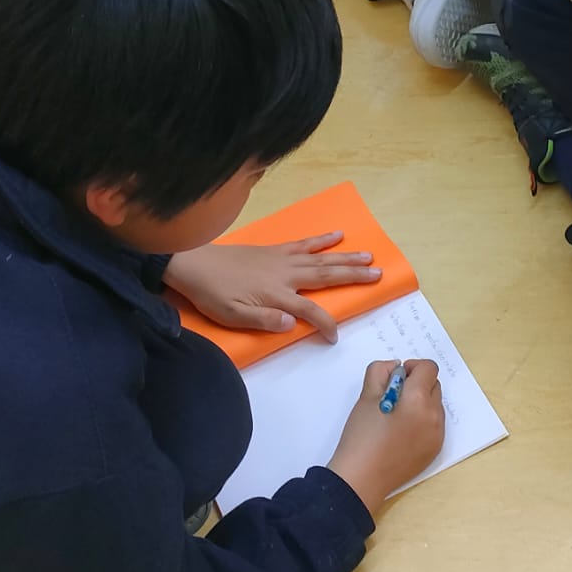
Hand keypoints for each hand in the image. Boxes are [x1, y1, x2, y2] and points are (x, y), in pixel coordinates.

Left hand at [163, 233, 379, 341]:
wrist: (193, 263)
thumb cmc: (213, 294)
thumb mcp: (232, 316)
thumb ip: (263, 320)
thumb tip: (291, 324)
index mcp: (276, 294)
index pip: (310, 312)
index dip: (325, 324)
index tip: (334, 337)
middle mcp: (285, 274)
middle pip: (326, 275)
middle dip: (353, 276)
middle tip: (378, 274)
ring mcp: (281, 259)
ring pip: (321, 258)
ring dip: (346, 257)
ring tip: (368, 256)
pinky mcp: (274, 250)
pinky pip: (304, 244)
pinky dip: (321, 240)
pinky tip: (337, 235)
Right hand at [326, 360, 445, 516]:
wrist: (362, 478)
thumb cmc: (361, 437)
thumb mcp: (366, 396)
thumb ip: (380, 372)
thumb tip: (395, 368)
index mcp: (418, 400)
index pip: (428, 368)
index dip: (412, 367)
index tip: (397, 378)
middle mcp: (434, 416)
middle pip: (434, 385)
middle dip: (417, 384)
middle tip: (393, 397)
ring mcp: (437, 435)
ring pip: (435, 405)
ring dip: (421, 402)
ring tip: (396, 416)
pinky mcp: (434, 449)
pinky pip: (435, 424)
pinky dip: (423, 420)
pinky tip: (402, 432)